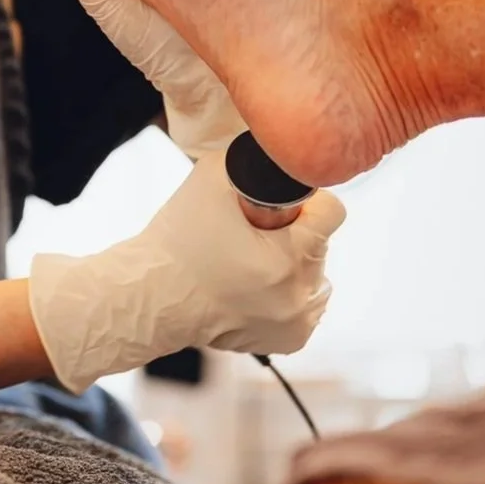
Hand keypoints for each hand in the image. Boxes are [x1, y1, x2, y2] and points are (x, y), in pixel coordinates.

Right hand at [29, 151, 344, 392]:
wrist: (152, 296)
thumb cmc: (178, 239)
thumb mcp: (211, 177)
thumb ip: (254, 157)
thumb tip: (279, 144)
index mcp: (287, 257)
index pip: (332, 213)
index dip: (307, 202)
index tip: (281, 206)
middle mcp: (298, 295)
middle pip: (322, 244)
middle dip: (296, 233)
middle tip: (256, 233)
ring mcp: (296, 321)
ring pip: (318, 275)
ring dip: (297, 263)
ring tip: (256, 260)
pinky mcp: (291, 339)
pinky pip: (308, 304)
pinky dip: (291, 292)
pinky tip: (261, 283)